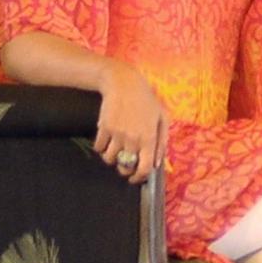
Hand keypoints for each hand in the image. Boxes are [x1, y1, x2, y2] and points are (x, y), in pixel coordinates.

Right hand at [93, 60, 167, 183]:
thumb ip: (162, 141)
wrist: (123, 84)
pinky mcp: (103, 128)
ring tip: (116, 151)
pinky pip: (98, 148)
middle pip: (125, 167)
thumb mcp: (163, 118)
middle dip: (125, 170)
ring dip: (112, 159)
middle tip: (126, 164)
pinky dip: (101, 148)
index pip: (145, 167)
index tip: (136, 178)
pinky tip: (107, 141)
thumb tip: (157, 163)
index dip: (140, 177)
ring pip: (109, 159)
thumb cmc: (146, 100)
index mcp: (149, 137)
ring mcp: (117, 134)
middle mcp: (133, 138)